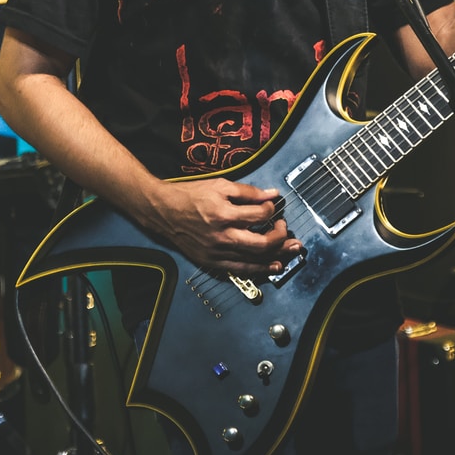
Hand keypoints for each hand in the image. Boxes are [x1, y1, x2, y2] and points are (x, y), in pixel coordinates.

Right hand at [144, 177, 301, 276]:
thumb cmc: (189, 195)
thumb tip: (271, 194)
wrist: (163, 210)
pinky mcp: (211, 261)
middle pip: (261, 243)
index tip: (272, 206)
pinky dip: (259, 269)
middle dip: (280, 237)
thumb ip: (247, 191)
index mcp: (223, 214)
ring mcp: (216, 251)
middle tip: (285, 228)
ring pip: (254, 259)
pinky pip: (240, 269)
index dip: (271, 209)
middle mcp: (221, 236)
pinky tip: (272, 266)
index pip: (259, 215)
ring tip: (291, 251)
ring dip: (277, 255)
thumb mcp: (219, 185)